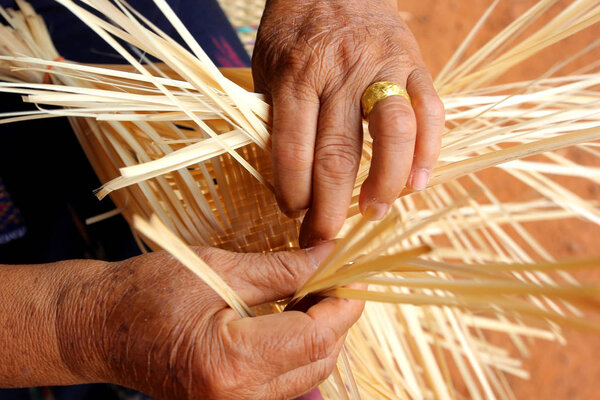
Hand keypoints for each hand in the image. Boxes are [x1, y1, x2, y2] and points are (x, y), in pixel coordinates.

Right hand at [57, 243, 363, 398]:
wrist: (100, 328)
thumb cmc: (147, 292)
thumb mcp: (219, 268)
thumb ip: (284, 269)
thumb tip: (330, 257)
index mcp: (231, 362)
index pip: (317, 338)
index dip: (344, 303)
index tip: (351, 272)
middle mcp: (237, 399)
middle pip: (320, 360)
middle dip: (336, 317)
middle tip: (333, 276)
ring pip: (308, 375)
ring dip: (320, 333)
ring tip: (312, 292)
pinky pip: (286, 382)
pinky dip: (299, 349)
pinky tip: (292, 316)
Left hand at [253, 0, 444, 246]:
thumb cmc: (294, 29)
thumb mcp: (268, 66)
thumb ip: (278, 117)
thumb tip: (287, 177)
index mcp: (296, 74)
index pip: (293, 149)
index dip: (293, 192)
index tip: (293, 215)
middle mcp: (340, 73)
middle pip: (339, 154)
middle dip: (331, 207)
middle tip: (325, 238)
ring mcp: (382, 67)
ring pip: (391, 135)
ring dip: (385, 183)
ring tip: (374, 213)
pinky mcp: (413, 63)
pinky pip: (430, 110)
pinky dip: (429, 150)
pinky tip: (419, 182)